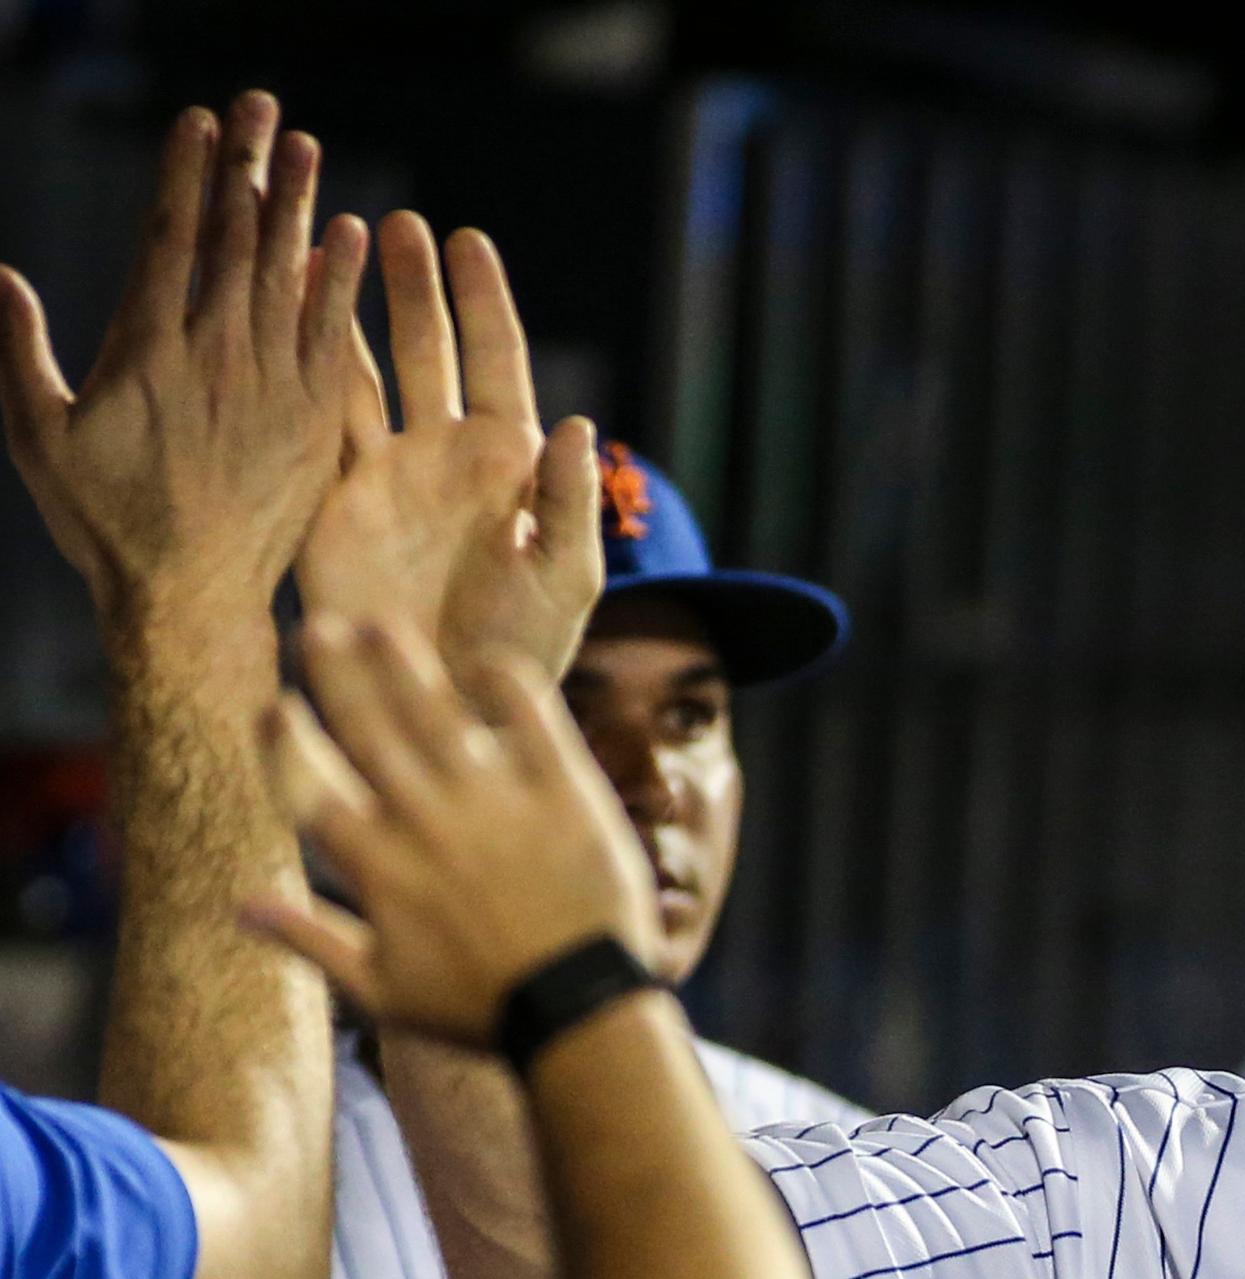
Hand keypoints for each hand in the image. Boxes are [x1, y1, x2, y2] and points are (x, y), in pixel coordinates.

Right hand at [0, 96, 363, 633]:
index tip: (199, 121)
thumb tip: (0, 275)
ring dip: (294, 204)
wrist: (189, 600)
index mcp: (148, 351)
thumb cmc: (105, 522)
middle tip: (263, 106)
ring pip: (286, 275)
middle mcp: (217, 357)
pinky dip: (337, 281)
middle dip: (248, 166)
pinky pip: (332, 337)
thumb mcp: (39, 435)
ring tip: (304, 145)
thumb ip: (20, 350)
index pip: (171, 238)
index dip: (186, 174)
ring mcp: (272, 388)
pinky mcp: (314, 423)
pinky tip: (347, 234)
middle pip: (236, 241)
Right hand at [250, 609, 654, 1038]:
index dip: (285, 741)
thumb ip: (310, 940)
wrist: (584, 1014)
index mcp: (378, 865)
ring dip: (401, 661)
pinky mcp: (564, 792)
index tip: (274, 704)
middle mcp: (427, 820)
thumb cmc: (481, 1010)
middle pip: (366, 727)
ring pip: (435, 708)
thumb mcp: (383, 992)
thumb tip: (240, 907)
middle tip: (316, 626)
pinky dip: (506, 681)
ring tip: (378, 622)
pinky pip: (531, 715)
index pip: (309, 784)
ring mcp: (496, 800)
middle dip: (335, 671)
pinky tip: (487, 660)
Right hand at [299, 215, 602, 690]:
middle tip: (398, 224)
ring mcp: (386, 474)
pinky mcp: (335, 499)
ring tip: (329, 244)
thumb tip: (576, 422)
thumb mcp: (564, 579)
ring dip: (348, 314)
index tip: (467, 239)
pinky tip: (285, 318)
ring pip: (364, 373)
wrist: (449, 707)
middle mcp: (445, 458)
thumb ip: (569, 503)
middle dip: (413, 288)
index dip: (483, 302)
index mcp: (508, 466)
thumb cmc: (523, 652)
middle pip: (428, 351)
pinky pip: (317, 422)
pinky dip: (304, 371)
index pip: (497, 362)